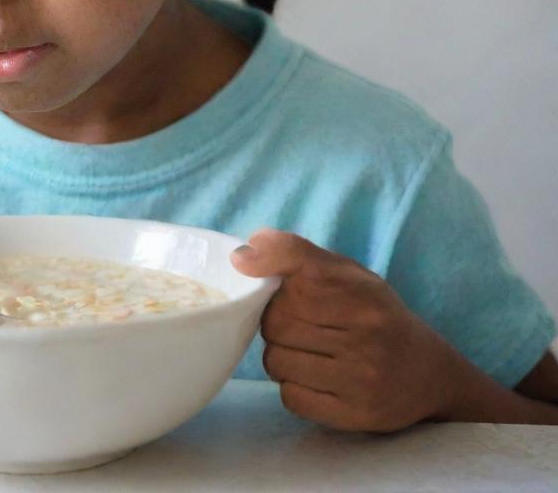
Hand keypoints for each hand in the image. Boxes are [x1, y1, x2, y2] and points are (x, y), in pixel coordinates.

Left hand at [231, 228, 461, 431]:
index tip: (246, 267)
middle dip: (273, 322)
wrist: (429, 372)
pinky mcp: (356, 414)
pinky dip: (292, 387)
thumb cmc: (374, 314)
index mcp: (362, 291)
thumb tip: (240, 256)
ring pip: (277, 360)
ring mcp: (362, 376)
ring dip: (279, 356)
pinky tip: (314, 378)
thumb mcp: (347, 274)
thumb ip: (295, 254)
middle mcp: (366, 332)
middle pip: (276, 320)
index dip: (266, 269)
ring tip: (305, 352)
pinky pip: (291, 396)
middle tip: (294, 324)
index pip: (296, 271)